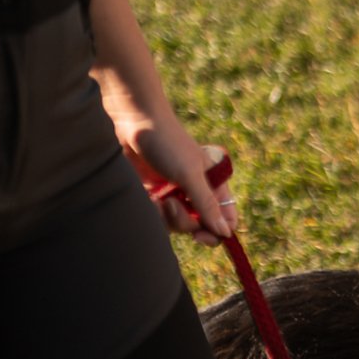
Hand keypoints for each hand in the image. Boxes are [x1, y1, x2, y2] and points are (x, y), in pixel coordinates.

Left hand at [114, 110, 237, 244]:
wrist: (132, 122)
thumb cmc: (167, 143)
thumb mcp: (190, 174)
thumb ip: (207, 205)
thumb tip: (226, 233)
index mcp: (214, 184)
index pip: (225, 217)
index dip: (218, 231)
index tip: (202, 237)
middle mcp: (196, 191)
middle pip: (199, 226)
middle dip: (185, 221)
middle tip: (171, 205)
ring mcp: (175, 194)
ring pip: (177, 224)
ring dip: (166, 216)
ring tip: (156, 199)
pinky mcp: (154, 195)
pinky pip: (158, 217)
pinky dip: (152, 211)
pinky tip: (147, 196)